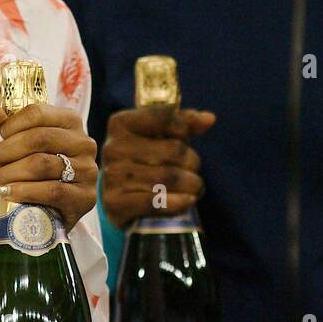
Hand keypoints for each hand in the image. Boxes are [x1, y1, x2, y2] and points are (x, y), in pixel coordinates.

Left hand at [0, 97, 97, 232]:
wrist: (33, 212)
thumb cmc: (20, 170)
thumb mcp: (5, 144)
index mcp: (68, 120)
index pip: (37, 112)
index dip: (8, 126)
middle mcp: (84, 142)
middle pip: (39, 138)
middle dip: (7, 151)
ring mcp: (88, 170)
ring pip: (43, 164)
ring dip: (10, 173)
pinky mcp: (85, 197)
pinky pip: (51, 190)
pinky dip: (23, 191)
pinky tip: (7, 194)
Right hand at [101, 106, 215, 229]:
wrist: (120, 201)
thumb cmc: (144, 162)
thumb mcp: (160, 137)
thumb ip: (184, 123)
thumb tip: (209, 118)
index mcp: (121, 124)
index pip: (165, 117)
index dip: (183, 130)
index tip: (183, 141)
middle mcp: (113, 147)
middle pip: (175, 149)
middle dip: (193, 162)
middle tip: (192, 171)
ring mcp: (113, 176)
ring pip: (171, 177)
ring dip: (192, 185)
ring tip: (194, 188)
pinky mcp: (116, 203)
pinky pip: (157, 201)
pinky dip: (179, 202)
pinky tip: (187, 201)